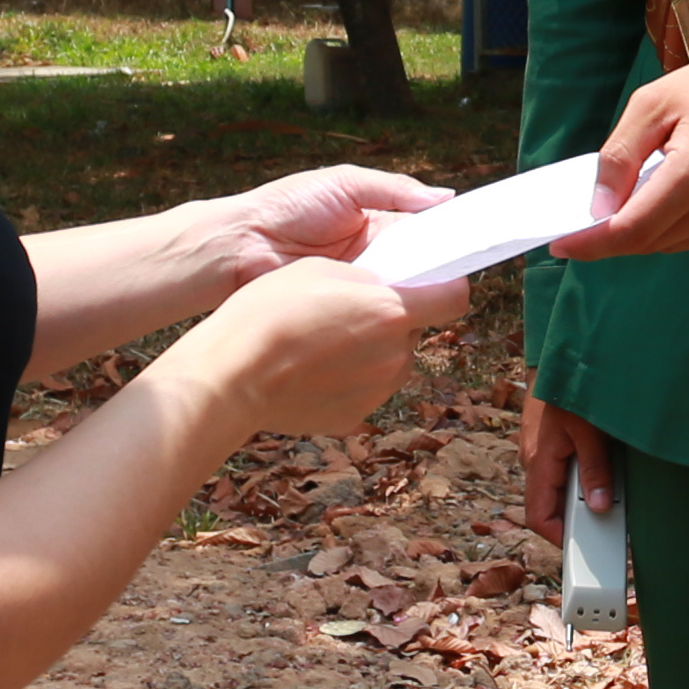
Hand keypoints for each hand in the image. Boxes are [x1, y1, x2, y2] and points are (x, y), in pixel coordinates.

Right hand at [195, 254, 455, 442]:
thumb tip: (389, 290)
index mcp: (393, 311)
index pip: (455, 298)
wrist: (233, 373)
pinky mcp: (354, 417)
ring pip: (391, 362)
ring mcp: (377, 391)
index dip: (444, 289)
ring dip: (371, 352)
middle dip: (393, 321)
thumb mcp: (322, 270)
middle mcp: (396, 355)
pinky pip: (364, 391)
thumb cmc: (271, 311)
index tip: (428, 285)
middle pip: (414, 332)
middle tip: (350, 312)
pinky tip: (311, 372)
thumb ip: (368, 280)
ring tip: (322, 343)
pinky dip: (348, 381)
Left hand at [210, 162, 449, 284]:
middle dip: (441, 263)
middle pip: (420, 261)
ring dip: (419, 287)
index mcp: (376, 220)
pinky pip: (378, 308)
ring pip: (403, 287)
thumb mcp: (345, 184)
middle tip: (469, 267)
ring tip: (445, 286)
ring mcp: (360, 282)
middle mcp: (373, 253)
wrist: (241, 245)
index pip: (424, 228)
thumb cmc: (287, 206)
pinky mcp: (346, 307)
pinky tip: (412, 306)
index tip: (478, 236)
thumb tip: (445, 197)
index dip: (449, 232)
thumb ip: (393, 189)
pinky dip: (394, 307)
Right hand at [521, 390, 614, 549]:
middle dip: (574, 520)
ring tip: (607, 498)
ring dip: (579, 498)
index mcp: (539, 463)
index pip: (539, 517)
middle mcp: (535, 461)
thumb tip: (599, 507)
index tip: (583, 548)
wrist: (558, 355)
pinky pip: (562, 471)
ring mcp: (540, 451)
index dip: (559, 537)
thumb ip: (595, 468)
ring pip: (556, 489)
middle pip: (549, 507)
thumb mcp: (589, 430)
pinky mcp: (550, 442)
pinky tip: (601, 473)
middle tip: (604, 526)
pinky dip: (580, 479)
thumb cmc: (569, 387)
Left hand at [557, 51, 688, 258]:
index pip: (633, 230)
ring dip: (652, 228)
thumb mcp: (652, 103)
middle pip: (651, 243)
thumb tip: (598, 209)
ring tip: (653, 187)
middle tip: (598, 209)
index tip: (562, 245)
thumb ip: (618, 156)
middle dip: (618, 231)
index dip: (593, 244)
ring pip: (675, 245)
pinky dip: (682, 225)